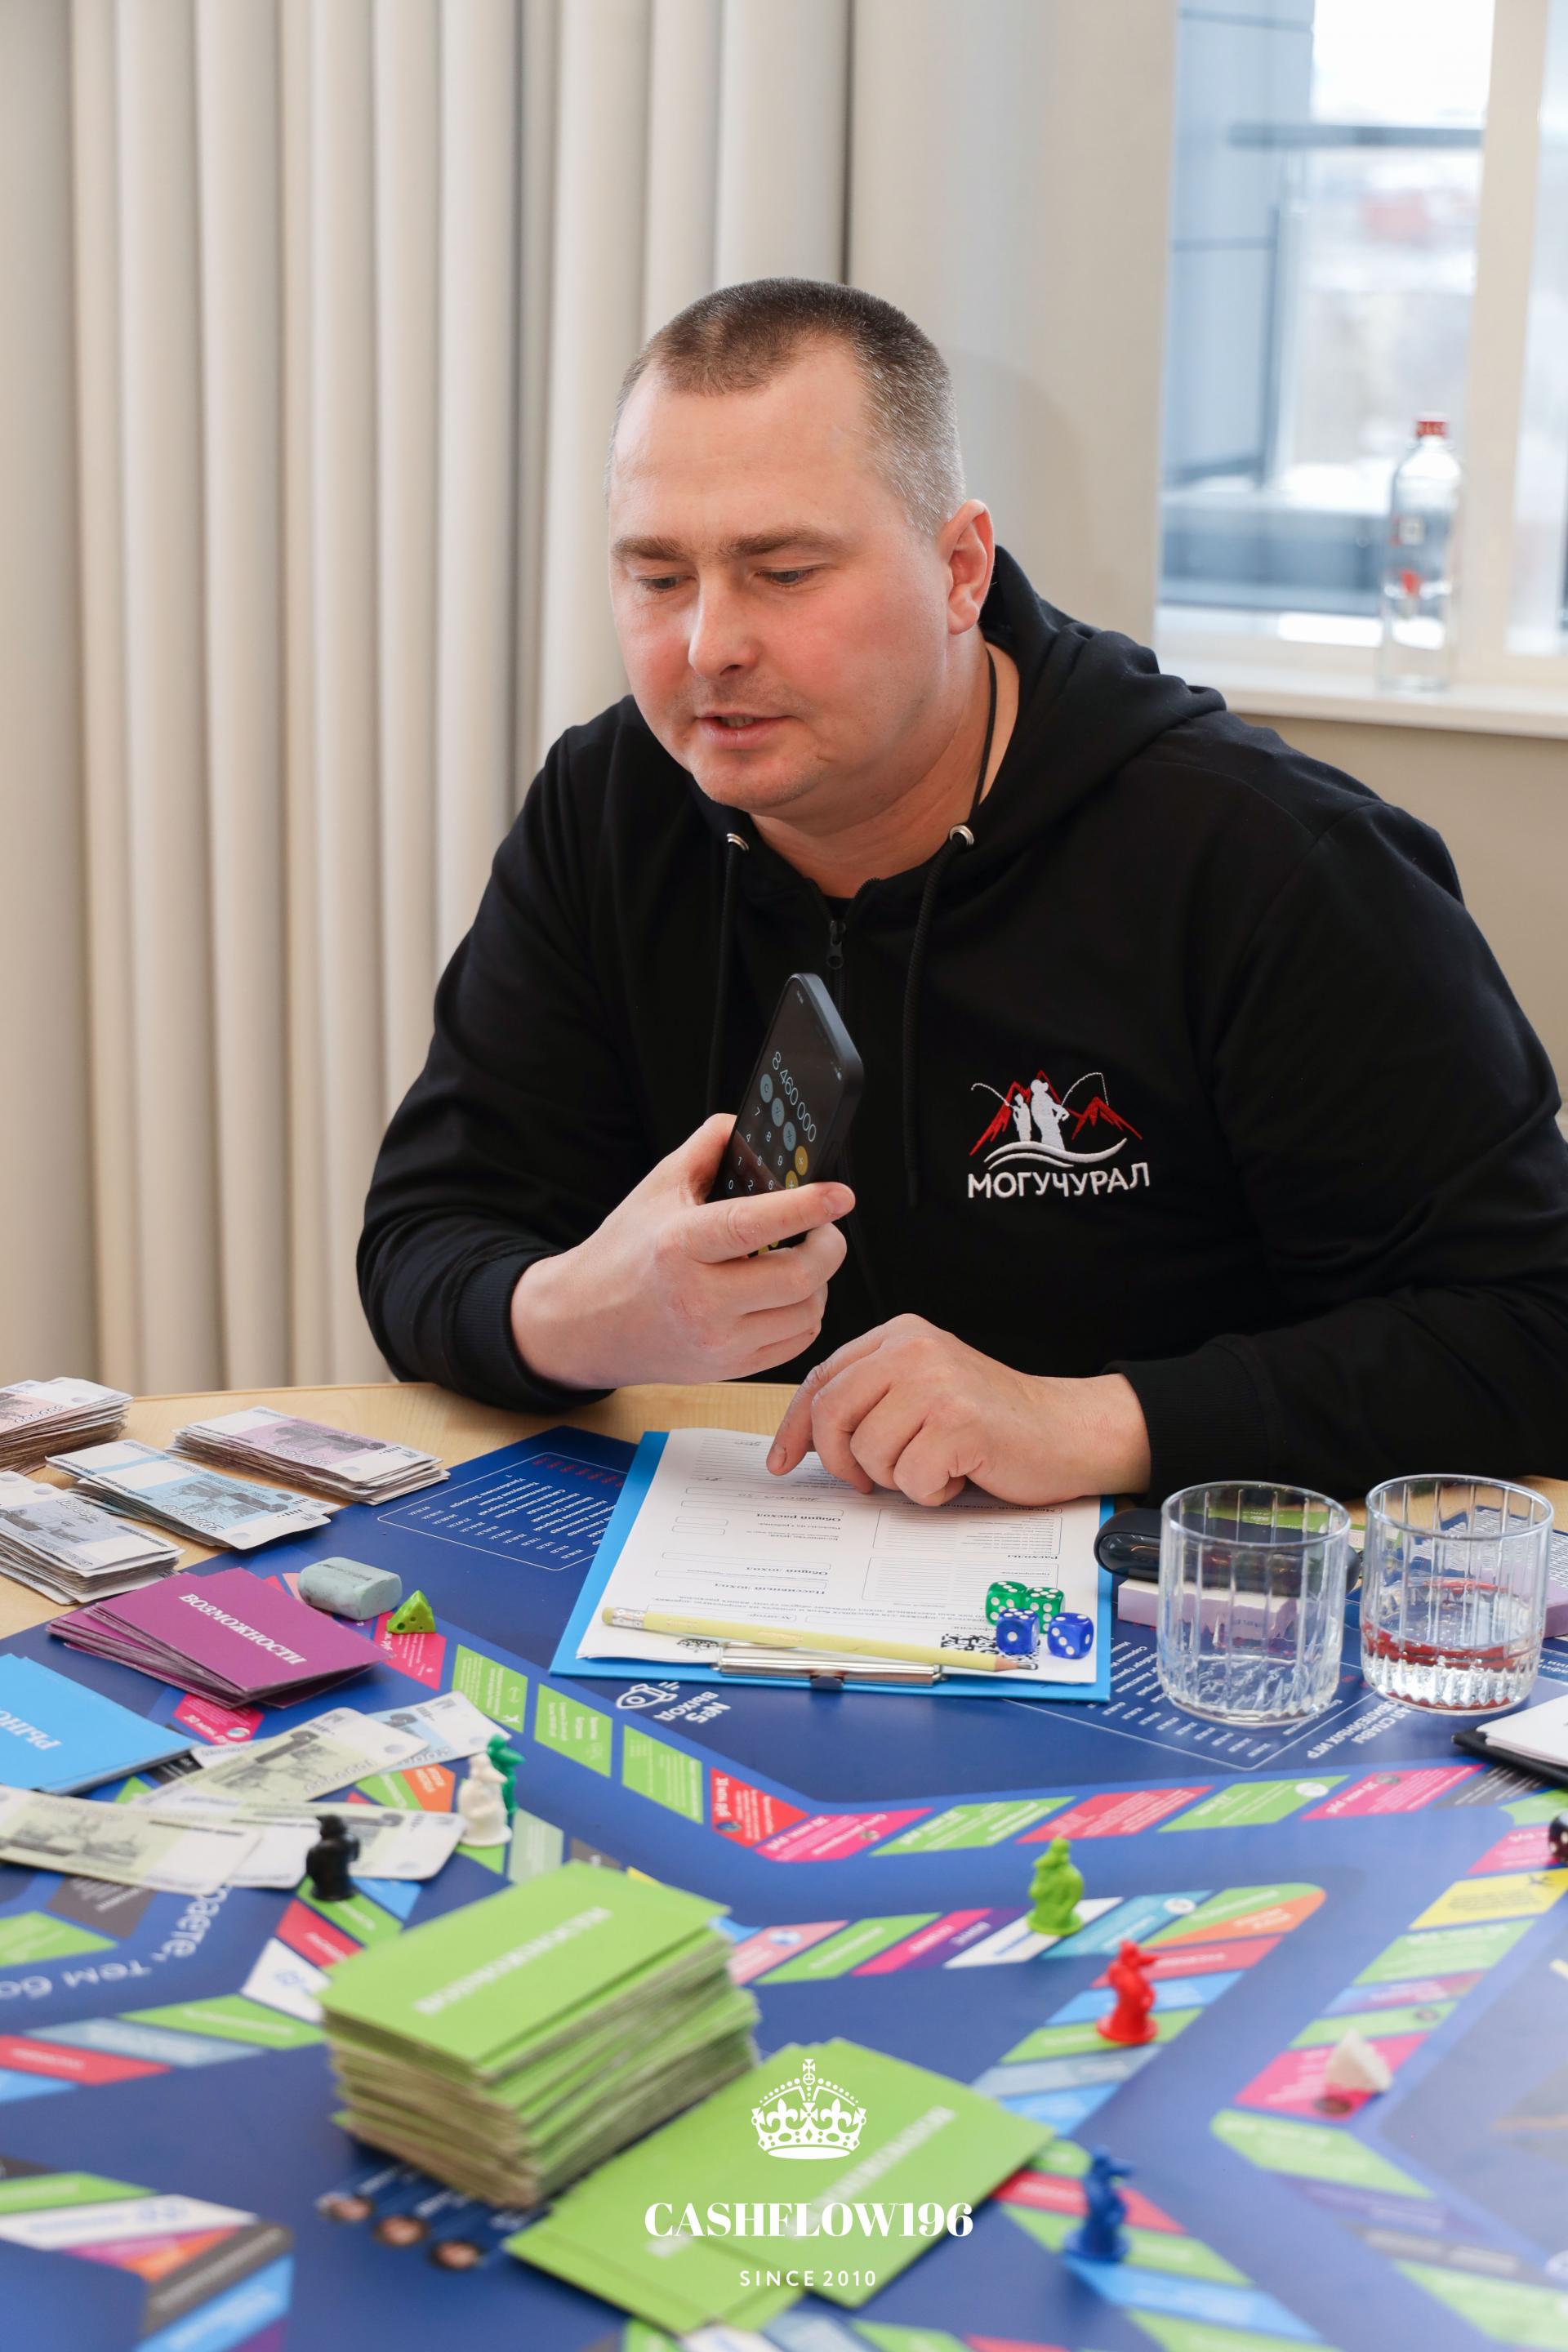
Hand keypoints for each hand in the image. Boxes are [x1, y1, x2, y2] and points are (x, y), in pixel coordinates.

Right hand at [511, 1113, 852, 1388]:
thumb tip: (750, 1124)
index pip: (753, 1225)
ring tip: (798, 1259)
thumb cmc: (625, 1251)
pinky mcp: (729, 1368)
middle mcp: (698, 1299)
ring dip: (818, 1281)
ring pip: (807, 1312)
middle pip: (797, 1276)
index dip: (805, 1206)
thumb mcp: (657, 1188)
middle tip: (825, 1227)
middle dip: (828, 1246)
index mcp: (678, 1246)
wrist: (584, 1324)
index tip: (840, 1193)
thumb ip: (707, 1148)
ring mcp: (717, 1342)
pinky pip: (798, 1340)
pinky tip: (784, 1293)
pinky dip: (805, 1312)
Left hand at [767, 1314, 1151, 1505]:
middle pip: (832, 1413)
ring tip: (937, 1462)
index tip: (783, 1461)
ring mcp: (937, 1382)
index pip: (822, 1378)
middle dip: (841, 1460)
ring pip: (868, 1452)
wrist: (1065, 1430)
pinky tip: (960, 1472)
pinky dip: (931, 1491)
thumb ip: (869, 1400)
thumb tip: (801, 1442)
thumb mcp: (920, 1391)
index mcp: (899, 1335)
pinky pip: (910, 1479)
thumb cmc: (989, 1422)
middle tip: (870, 1480)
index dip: (796, 1426)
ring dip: (898, 1477)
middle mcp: (914, 1348)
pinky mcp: (959, 1421)